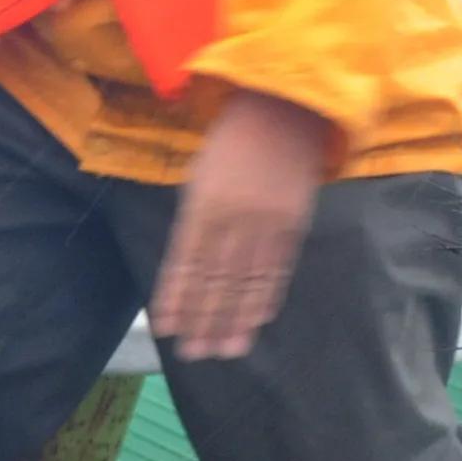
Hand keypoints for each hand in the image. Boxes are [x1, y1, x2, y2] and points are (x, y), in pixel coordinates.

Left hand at [149, 86, 333, 362]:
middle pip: (216, 281)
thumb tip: (187, 271)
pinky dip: (265, 297)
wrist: (288, 106)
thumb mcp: (199, 175)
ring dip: (234, 321)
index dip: (175, 300)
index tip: (167, 330)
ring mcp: (268, 224)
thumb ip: (193, 221)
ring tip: (224, 351)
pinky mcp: (294, 224)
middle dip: (203, 321)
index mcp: (204, 204)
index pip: (186, 264)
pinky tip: (256, 320)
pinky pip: (277, 269)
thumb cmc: (232, 140)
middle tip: (193, 354)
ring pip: (248, 283)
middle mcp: (236, 219)